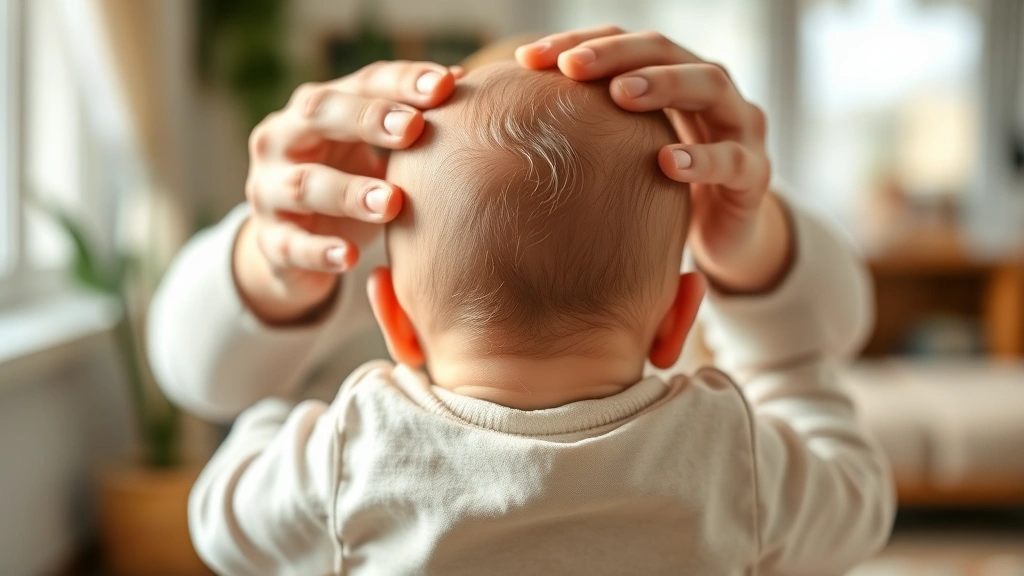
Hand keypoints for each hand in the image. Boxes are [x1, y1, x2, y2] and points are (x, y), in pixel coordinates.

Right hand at [238, 61, 462, 322]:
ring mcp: (270, 191)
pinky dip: (320, 252)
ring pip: (306, 184)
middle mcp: (284, 139)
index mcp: (317, 108)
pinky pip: (292, 245)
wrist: (293, 244)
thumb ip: (408, 120)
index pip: (361, 83)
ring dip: (349, 192)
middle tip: (414, 128)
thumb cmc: (345, 181)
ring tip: (392, 202)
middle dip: (368, 119)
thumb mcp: (372, 149)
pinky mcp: (271, 241)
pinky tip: (350, 257)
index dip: (401, 83)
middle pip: (319, 115)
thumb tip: (462, 79)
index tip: (446, 85)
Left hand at [516, 27, 791, 293]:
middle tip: (571, 67)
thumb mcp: (623, 157)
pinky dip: (702, 159)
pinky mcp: (754, 175)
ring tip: (621, 95)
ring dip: (663, 84)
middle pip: (666, 49)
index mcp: (670, 78)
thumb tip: (499, 135)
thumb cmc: (662, 191)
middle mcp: (708, 90)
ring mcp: (739, 127)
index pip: (622, 45)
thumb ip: (584, 138)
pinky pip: (733, 160)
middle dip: (616, 54)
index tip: (525, 59)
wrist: (725, 236)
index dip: (577, 45)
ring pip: (710, 86)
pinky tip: (667, 164)